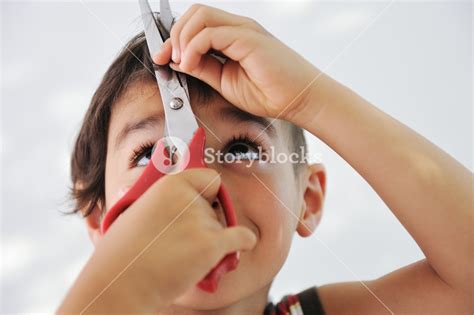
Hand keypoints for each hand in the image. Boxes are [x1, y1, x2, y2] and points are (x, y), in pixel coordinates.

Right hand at [59, 169, 255, 312]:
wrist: (118, 284)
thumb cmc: (124, 253)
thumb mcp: (138, 212)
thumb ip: (165, 203)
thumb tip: (189, 200)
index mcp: (170, 184)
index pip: (210, 179)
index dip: (208, 193)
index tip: (204, 204)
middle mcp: (188, 198)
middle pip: (215, 208)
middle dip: (206, 223)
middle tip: (182, 243)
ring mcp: (201, 221)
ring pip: (222, 228)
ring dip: (212, 243)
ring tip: (182, 258)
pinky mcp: (210, 245)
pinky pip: (242, 238)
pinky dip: (243, 242)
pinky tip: (242, 245)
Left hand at [153, 4, 321, 125]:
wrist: (299, 100)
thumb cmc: (269, 93)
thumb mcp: (225, 82)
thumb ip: (203, 68)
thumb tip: (177, 60)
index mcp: (232, 36)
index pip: (196, 23)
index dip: (174, 37)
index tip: (160, 57)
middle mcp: (237, 28)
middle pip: (195, 12)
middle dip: (173, 34)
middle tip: (166, 58)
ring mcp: (244, 30)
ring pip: (200, 16)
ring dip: (182, 39)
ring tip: (181, 63)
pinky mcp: (249, 38)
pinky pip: (211, 33)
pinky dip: (193, 47)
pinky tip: (190, 64)